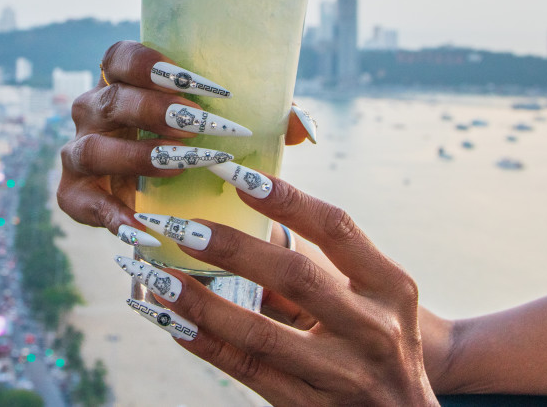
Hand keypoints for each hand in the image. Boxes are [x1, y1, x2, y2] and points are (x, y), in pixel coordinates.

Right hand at [57, 41, 314, 238]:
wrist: (174, 203)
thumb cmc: (202, 148)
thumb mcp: (231, 130)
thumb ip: (266, 121)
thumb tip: (304, 126)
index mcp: (124, 83)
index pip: (120, 58)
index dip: (149, 64)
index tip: (195, 81)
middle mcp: (94, 112)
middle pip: (111, 100)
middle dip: (154, 110)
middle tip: (198, 123)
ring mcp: (79, 154)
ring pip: (95, 149)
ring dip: (139, 155)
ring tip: (183, 164)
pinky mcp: (75, 197)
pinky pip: (86, 205)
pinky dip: (114, 217)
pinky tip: (145, 228)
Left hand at [159, 178, 437, 405]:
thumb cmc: (377, 340)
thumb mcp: (375, 299)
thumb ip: (323, 261)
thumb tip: (246, 202)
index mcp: (389, 286)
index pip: (336, 227)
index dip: (286, 197)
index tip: (235, 171)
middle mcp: (372, 329)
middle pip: (296, 276)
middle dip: (231, 248)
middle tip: (179, 226)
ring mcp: (342, 375)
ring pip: (260, 333)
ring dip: (201, 302)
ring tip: (158, 276)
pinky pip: (248, 372)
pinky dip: (206, 344)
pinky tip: (173, 321)